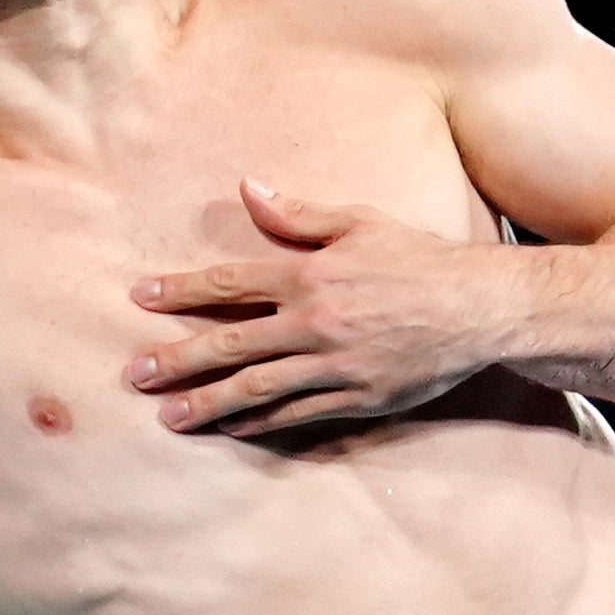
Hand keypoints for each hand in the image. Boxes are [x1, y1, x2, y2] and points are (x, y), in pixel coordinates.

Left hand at [127, 180, 515, 435]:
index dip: (180, 291)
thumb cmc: (419, 259)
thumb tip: (246, 188)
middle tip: (135, 374)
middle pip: (230, 344)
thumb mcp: (359, 222)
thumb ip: (298, 214)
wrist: (479, 309)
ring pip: (257, 388)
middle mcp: (314, 323)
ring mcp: (334, 366)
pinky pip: (298, 414)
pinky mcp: (357, 398)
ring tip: (169, 415)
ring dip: (208, 402)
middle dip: (177, 359)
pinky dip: (261, 422)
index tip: (140, 299)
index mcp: (310, 275)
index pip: (228, 283)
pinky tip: (231, 426)